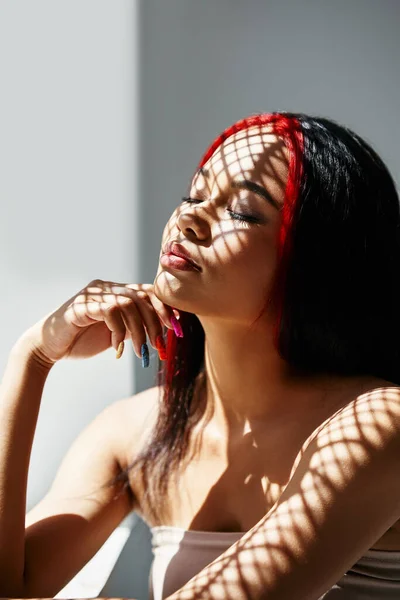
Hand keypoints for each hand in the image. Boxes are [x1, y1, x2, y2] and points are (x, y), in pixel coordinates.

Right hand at [22, 280, 175, 366]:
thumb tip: (167, 328)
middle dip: (156, 322)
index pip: (148, 291)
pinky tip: (117, 348)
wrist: (51, 348)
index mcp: (116, 291)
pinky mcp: (82, 305)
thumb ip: (137, 327)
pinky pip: (111, 311)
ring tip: (139, 351)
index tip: (176, 328)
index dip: (165, 307)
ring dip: (139, 331)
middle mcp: (106, 287)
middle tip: (160, 344)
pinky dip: (119, 331)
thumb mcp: (118, 333)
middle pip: (142, 296)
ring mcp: (93, 294)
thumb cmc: (84, 340)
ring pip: (129, 304)